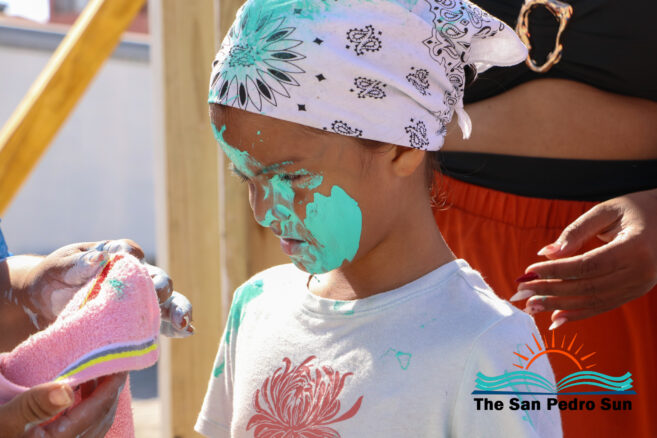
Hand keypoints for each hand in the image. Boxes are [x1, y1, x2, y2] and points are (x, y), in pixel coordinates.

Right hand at [0, 372, 126, 437]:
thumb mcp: (4, 415)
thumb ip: (34, 403)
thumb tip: (67, 391)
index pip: (95, 412)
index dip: (111, 386)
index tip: (121, 363)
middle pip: (100, 422)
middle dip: (110, 394)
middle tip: (114, 367)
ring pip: (93, 429)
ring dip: (99, 403)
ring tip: (95, 378)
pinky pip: (81, 433)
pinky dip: (87, 414)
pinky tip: (79, 396)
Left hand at [14, 239, 192, 336]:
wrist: (45, 302)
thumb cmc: (54, 277)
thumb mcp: (59, 267)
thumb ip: (78, 263)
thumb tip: (99, 257)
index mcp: (116, 255)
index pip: (129, 253)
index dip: (133, 258)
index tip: (133, 261)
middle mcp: (135, 275)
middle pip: (156, 278)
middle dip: (162, 286)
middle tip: (161, 293)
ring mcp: (140, 299)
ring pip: (166, 302)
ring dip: (177, 310)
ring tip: (184, 322)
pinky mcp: (138, 321)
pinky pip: (160, 323)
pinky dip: (175, 327)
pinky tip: (187, 331)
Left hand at [511, 189, 656, 328]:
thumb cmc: (637, 209)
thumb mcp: (607, 210)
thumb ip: (576, 231)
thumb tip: (546, 254)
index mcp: (635, 247)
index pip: (586, 265)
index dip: (555, 271)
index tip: (528, 272)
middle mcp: (641, 272)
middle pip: (587, 287)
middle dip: (550, 291)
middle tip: (520, 294)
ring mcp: (641, 285)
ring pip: (594, 301)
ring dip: (559, 306)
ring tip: (531, 306)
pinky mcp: (637, 292)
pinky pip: (604, 306)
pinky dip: (579, 313)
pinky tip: (556, 318)